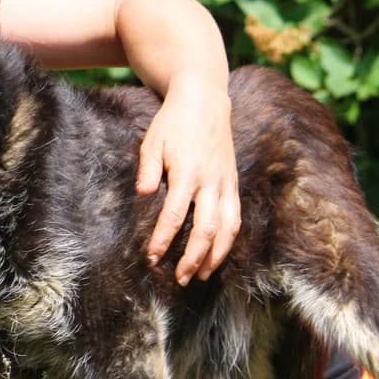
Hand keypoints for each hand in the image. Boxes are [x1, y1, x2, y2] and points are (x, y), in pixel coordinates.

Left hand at [136, 75, 240, 284]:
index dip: (163, 239)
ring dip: (215, 256)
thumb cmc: (173, 122)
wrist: (205, 99)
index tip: (152, 258)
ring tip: (201, 276)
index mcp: (187, 172)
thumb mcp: (152, 141)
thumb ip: (148, 169)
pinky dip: (229, 240)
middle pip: (206, 230)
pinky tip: (218, 254)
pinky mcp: (233, 182)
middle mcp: (210, 181)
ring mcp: (225, 183)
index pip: (175, 215)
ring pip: (226, 229)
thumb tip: (142, 195)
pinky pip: (235, 217)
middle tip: (179, 278)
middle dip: (193, 258)